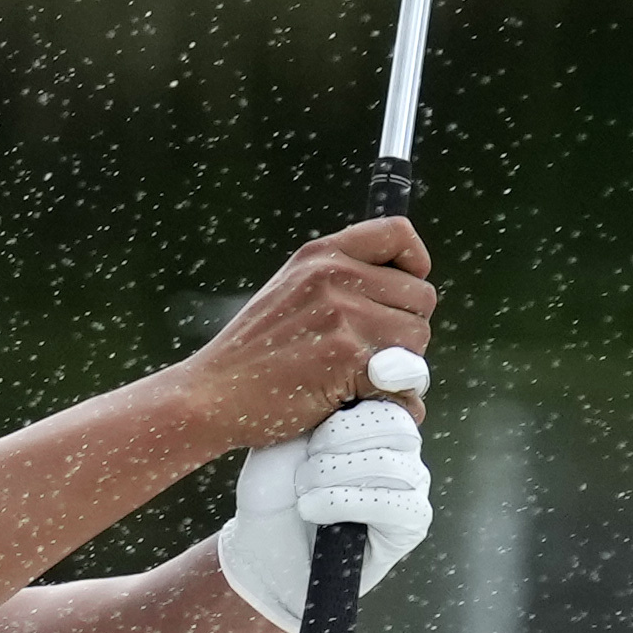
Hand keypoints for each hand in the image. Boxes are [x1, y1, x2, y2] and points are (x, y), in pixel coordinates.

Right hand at [174, 218, 435, 449]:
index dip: (414, 264)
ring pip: (417, 339)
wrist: (212, 393)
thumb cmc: (253, 353)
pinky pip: (403, 379)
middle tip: (369, 352)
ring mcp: (341, 315)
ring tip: (358, 376)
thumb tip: (404, 297)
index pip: (398, 234)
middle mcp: (333, 276)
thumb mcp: (290, 291)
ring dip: (401, 365)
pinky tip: (355, 399)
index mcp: (320, 255)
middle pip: (420, 297)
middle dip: (406, 329)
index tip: (402, 291)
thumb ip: (340, 283)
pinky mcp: (348, 357)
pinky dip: (390, 398)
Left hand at [215, 401, 432, 631]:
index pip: (393, 389)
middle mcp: (401, 447)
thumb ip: (325, 402)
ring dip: (334, 475)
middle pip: (395, 424)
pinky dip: (346, 503)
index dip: (371, 390)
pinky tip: (314, 509)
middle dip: (339, 438)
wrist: (263, 544)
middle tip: (306, 458)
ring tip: (303, 488)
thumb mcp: (288, 432)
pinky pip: (397, 504)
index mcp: (375, 416)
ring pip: (392, 465)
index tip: (346, 397)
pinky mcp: (412, 522)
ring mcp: (412, 483)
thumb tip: (370, 372)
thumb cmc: (275, 485)